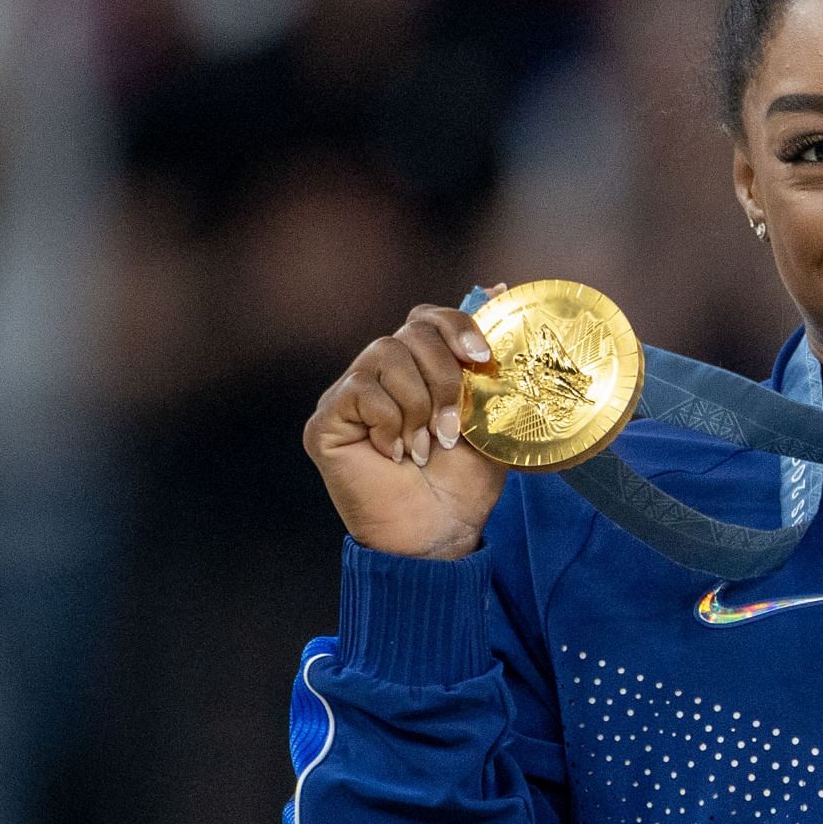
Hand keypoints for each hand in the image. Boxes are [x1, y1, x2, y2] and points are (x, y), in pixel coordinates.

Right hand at [304, 293, 509, 559]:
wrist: (438, 535)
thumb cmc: (462, 484)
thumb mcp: (490, 421)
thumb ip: (490, 367)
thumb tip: (497, 288)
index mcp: (418, 369)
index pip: (428, 318)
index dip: (456, 325)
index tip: (483, 358)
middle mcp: (379, 373)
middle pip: (411, 333)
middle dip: (445, 379)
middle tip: (452, 430)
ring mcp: (349, 394)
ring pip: (385, 357)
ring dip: (418, 407)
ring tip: (425, 449)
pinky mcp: (325, 420)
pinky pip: (362, 392)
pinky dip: (389, 424)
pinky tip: (394, 455)